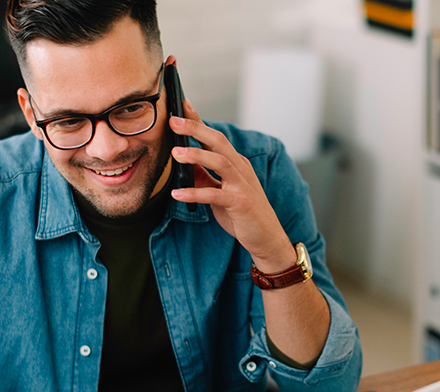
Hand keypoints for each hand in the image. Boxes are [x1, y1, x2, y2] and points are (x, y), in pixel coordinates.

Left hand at [169, 100, 295, 272]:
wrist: (266, 237)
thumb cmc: (242, 213)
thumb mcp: (220, 190)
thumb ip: (204, 175)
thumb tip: (184, 162)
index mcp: (236, 162)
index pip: (215, 136)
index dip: (198, 120)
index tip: (181, 105)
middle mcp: (240, 168)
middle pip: (218, 141)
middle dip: (196, 129)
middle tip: (173, 121)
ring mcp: (242, 184)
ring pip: (220, 162)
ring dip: (197, 155)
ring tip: (175, 153)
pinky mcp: (240, 203)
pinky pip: (215, 195)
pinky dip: (194, 193)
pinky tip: (177, 194)